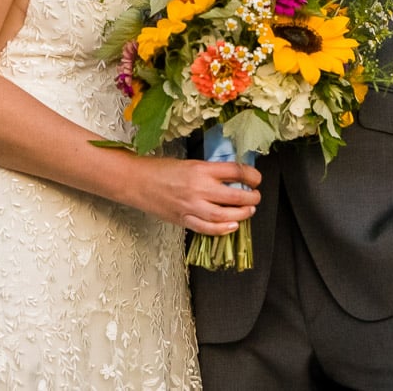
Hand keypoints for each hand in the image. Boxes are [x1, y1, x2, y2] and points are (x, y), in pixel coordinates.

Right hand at [133, 157, 260, 235]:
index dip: (251, 175)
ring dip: (242, 214)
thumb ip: (209, 172)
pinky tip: (232, 226)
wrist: (136, 182)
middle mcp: (198, 188)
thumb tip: (231, 178)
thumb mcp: (188, 163)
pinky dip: (222, 230)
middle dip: (251, 197)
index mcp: (200, 169)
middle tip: (256, 196)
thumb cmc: (160, 169)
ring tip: (249, 211)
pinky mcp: (184, 219)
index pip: (235, 171)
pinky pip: (207, 228)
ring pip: (224, 215)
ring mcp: (191, 206)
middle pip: (235, 196)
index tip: (256, 178)